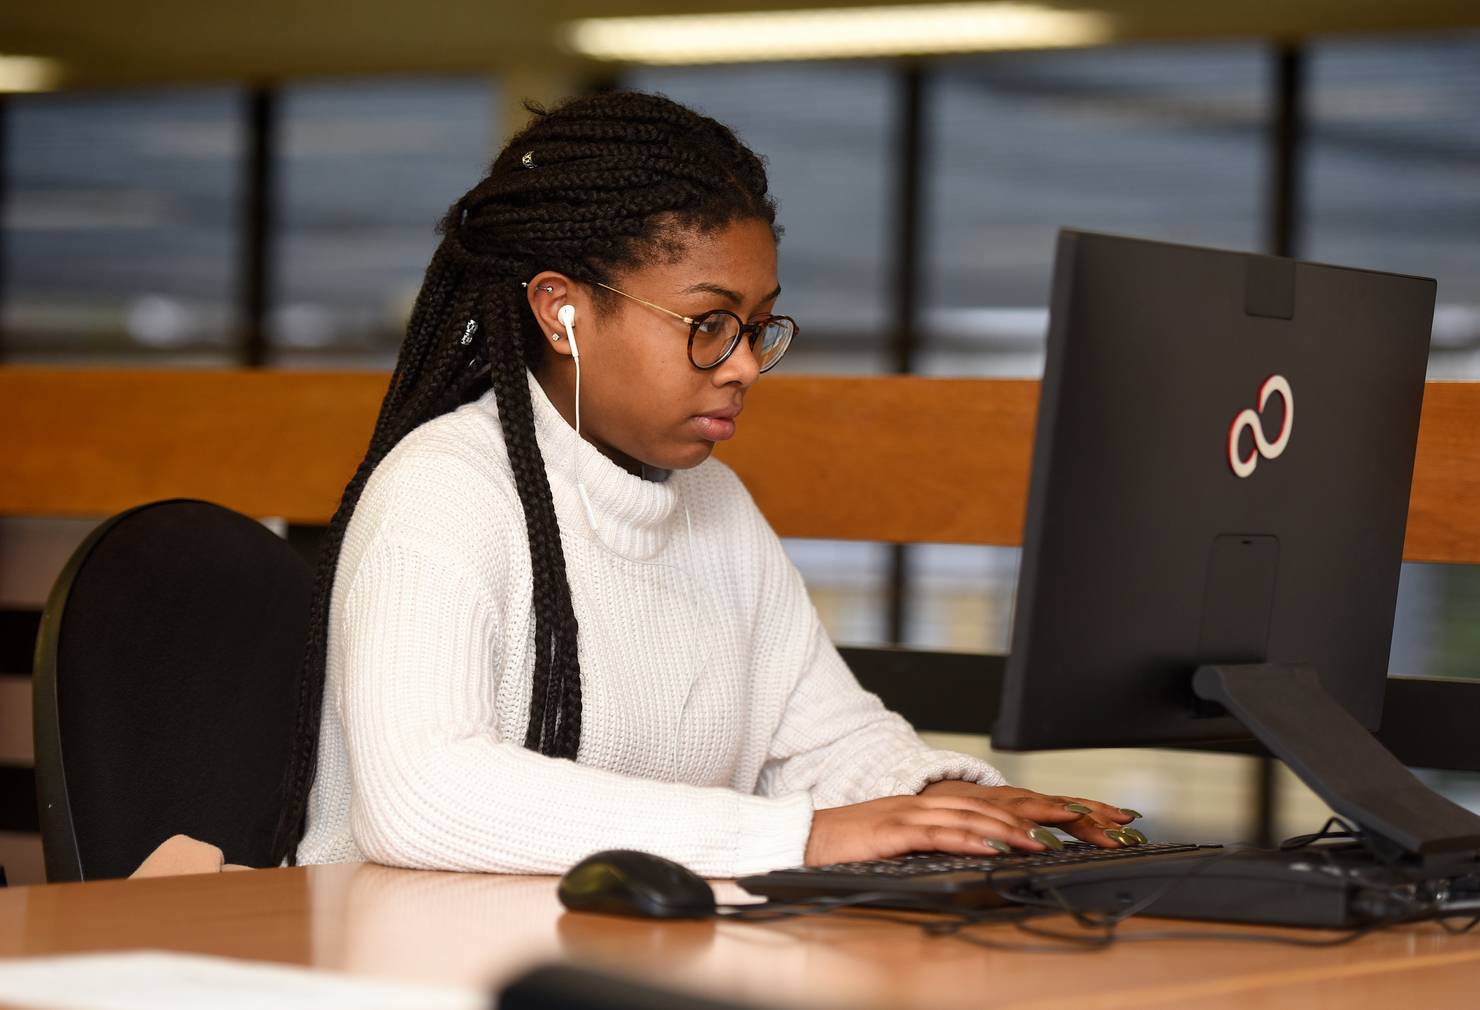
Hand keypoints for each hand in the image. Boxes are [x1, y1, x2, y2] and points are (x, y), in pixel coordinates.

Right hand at [802, 783, 1142, 866]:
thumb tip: (987, 848)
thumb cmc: (856, 842)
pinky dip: (970, 838)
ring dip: (1013, 828)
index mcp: (938, 803)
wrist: (807, 835)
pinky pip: (939, 833)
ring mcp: (913, 813)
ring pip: (973, 816)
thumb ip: (944, 837)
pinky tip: (992, 846)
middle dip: (1044, 813)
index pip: (1001, 802)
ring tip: (1046, 841)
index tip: (1086, 816)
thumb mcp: (907, 838)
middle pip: (998, 803)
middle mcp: (931, 801)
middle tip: (1087, 823)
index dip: (1044, 807)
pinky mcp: (895, 830)